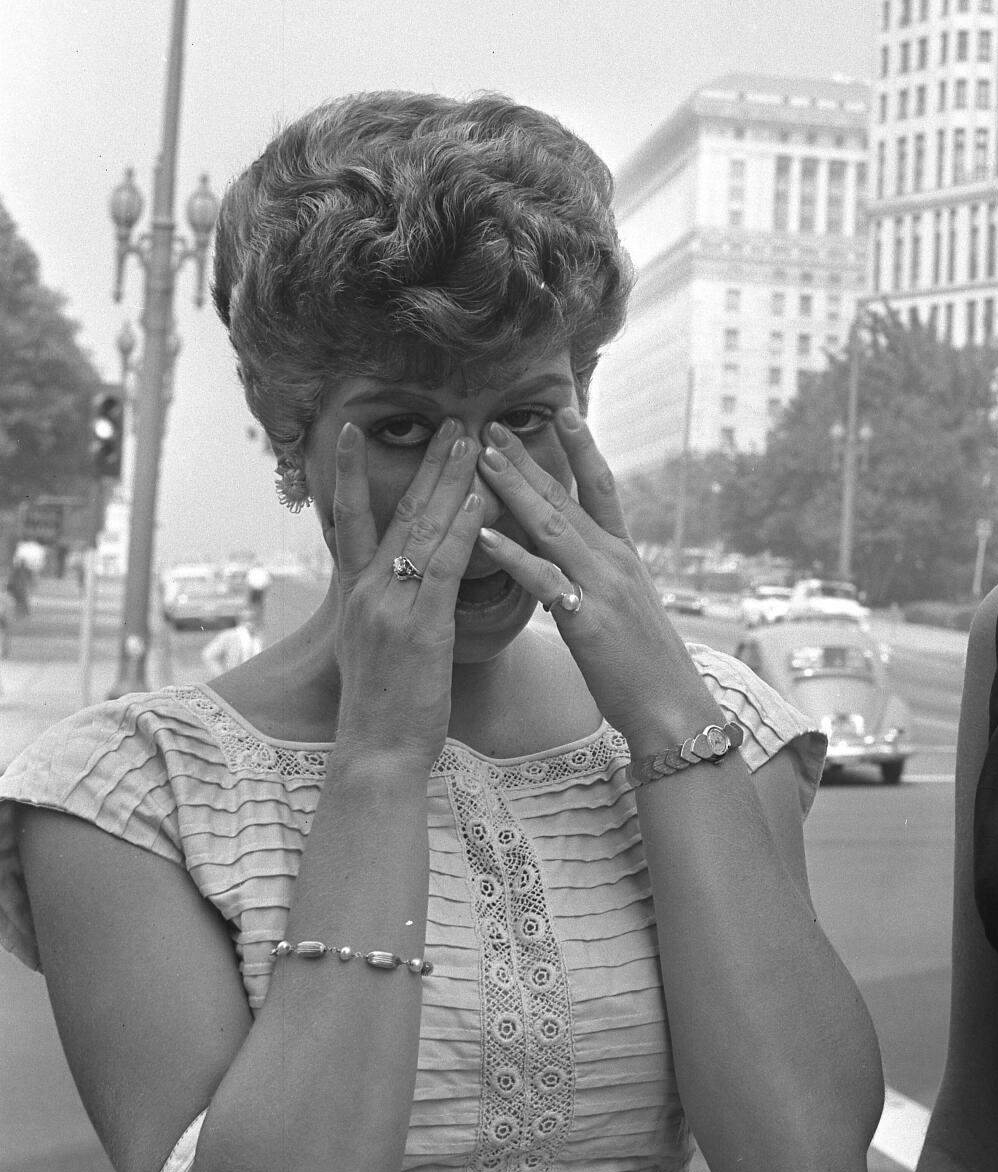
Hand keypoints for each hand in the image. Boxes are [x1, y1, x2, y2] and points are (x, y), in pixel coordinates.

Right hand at [331, 419, 484, 760]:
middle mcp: (366, 591)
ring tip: (468, 439)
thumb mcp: (371, 643)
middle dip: (425, 464)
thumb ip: (384, 603)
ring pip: (422, 530)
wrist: (377, 752)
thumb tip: (395, 576)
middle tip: (449, 419)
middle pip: (396, 512)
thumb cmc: (386, 703)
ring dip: (448, 480)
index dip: (346, 472)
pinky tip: (478, 501)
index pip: (349, 519)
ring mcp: (389, 607)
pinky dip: (462, 531)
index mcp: (355, 593)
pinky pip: (442, 569)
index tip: (351, 431)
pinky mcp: (418, 628)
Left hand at [473, 410, 719, 745]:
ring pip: (553, 526)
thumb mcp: (622, 608)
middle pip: (568, 497)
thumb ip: (596, 577)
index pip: (602, 488)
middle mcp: (615, 560)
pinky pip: (544, 579)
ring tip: (484, 459)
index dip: (584, 448)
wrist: (671, 706)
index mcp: (624, 556)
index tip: (563, 412)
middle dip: (530, 460)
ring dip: (515, 490)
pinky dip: (512, 554)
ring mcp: (603, 586)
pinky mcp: (587, 618)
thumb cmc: (643, 665)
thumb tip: (566, 558)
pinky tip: (484, 535)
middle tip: (494, 427)